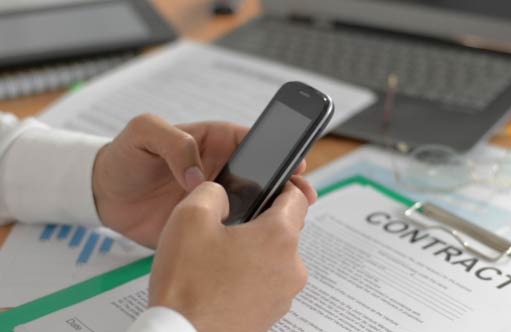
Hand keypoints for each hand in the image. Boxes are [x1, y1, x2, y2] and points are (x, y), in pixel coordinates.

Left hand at [92, 114, 316, 246]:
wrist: (102, 195)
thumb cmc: (124, 156)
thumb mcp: (144, 132)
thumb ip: (173, 142)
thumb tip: (197, 176)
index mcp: (213, 143)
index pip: (254, 142)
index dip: (278, 150)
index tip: (295, 161)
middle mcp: (220, 171)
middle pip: (262, 175)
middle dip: (285, 183)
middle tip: (302, 194)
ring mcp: (215, 200)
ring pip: (253, 204)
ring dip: (272, 210)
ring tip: (290, 219)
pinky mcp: (204, 225)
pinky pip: (230, 231)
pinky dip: (246, 236)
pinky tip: (258, 242)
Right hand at [149, 181, 308, 331]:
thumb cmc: (188, 285)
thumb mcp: (189, 217)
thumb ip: (212, 191)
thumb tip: (222, 194)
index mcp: (279, 237)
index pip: (298, 198)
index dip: (281, 186)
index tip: (266, 187)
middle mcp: (291, 267)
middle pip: (283, 230)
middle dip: (257, 224)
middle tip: (223, 230)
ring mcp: (283, 295)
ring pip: (272, 258)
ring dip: (251, 253)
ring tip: (215, 260)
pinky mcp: (270, 315)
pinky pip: (264, 285)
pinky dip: (247, 279)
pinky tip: (218, 283)